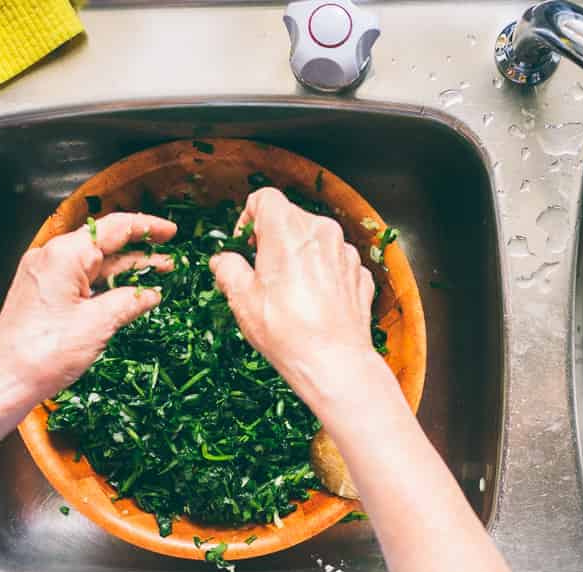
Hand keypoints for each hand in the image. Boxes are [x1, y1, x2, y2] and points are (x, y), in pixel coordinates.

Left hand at [0, 212, 177, 402]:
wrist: (5, 381)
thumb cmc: (43, 353)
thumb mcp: (98, 324)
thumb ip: (130, 301)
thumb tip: (151, 293)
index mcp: (64, 255)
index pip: (114, 228)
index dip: (146, 227)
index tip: (170, 233)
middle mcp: (51, 258)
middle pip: (104, 243)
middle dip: (139, 250)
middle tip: (170, 258)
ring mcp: (45, 276)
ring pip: (93, 264)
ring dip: (124, 269)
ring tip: (157, 274)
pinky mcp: (43, 294)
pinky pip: (80, 281)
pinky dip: (105, 285)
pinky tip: (126, 293)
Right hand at [209, 188, 382, 412]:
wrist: (333, 361)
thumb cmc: (286, 329)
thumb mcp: (241, 298)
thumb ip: (228, 269)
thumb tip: (223, 261)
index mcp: (288, 228)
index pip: (263, 198)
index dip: (248, 219)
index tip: (244, 246)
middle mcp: (321, 231)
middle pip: (291, 219)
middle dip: (272, 240)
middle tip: (260, 275)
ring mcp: (345, 252)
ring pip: (314, 242)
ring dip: (299, 259)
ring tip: (288, 294)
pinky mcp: (360, 274)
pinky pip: (335, 264)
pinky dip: (322, 276)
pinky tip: (313, 304)